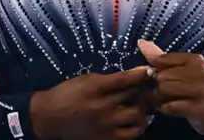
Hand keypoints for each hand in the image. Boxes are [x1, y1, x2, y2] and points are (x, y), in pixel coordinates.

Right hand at [30, 66, 155, 139]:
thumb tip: (130, 78)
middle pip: (134, 97)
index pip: (124, 80)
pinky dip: (139, 126)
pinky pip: (130, 134)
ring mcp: (105, 125)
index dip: (140, 75)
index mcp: (95, 88)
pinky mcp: (106, 139)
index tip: (151, 71)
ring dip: (145, 109)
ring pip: (137, 117)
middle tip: (153, 87)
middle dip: (146, 90)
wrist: (50, 118)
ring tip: (148, 104)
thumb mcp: (85, 80)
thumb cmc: (67, 94)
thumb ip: (107, 80)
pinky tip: (142, 120)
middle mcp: (102, 107)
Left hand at [138, 40, 203, 135]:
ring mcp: (201, 90)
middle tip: (163, 94)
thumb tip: (141, 42)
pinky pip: (170, 107)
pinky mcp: (200, 108)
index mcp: (194, 60)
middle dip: (157, 87)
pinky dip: (165, 109)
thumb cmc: (199, 90)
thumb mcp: (184, 71)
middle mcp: (199, 72)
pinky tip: (171, 110)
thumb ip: (162, 58)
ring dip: (160, 99)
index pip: (162, 60)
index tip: (163, 80)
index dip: (157, 72)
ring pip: (164, 90)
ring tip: (166, 101)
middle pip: (161, 76)